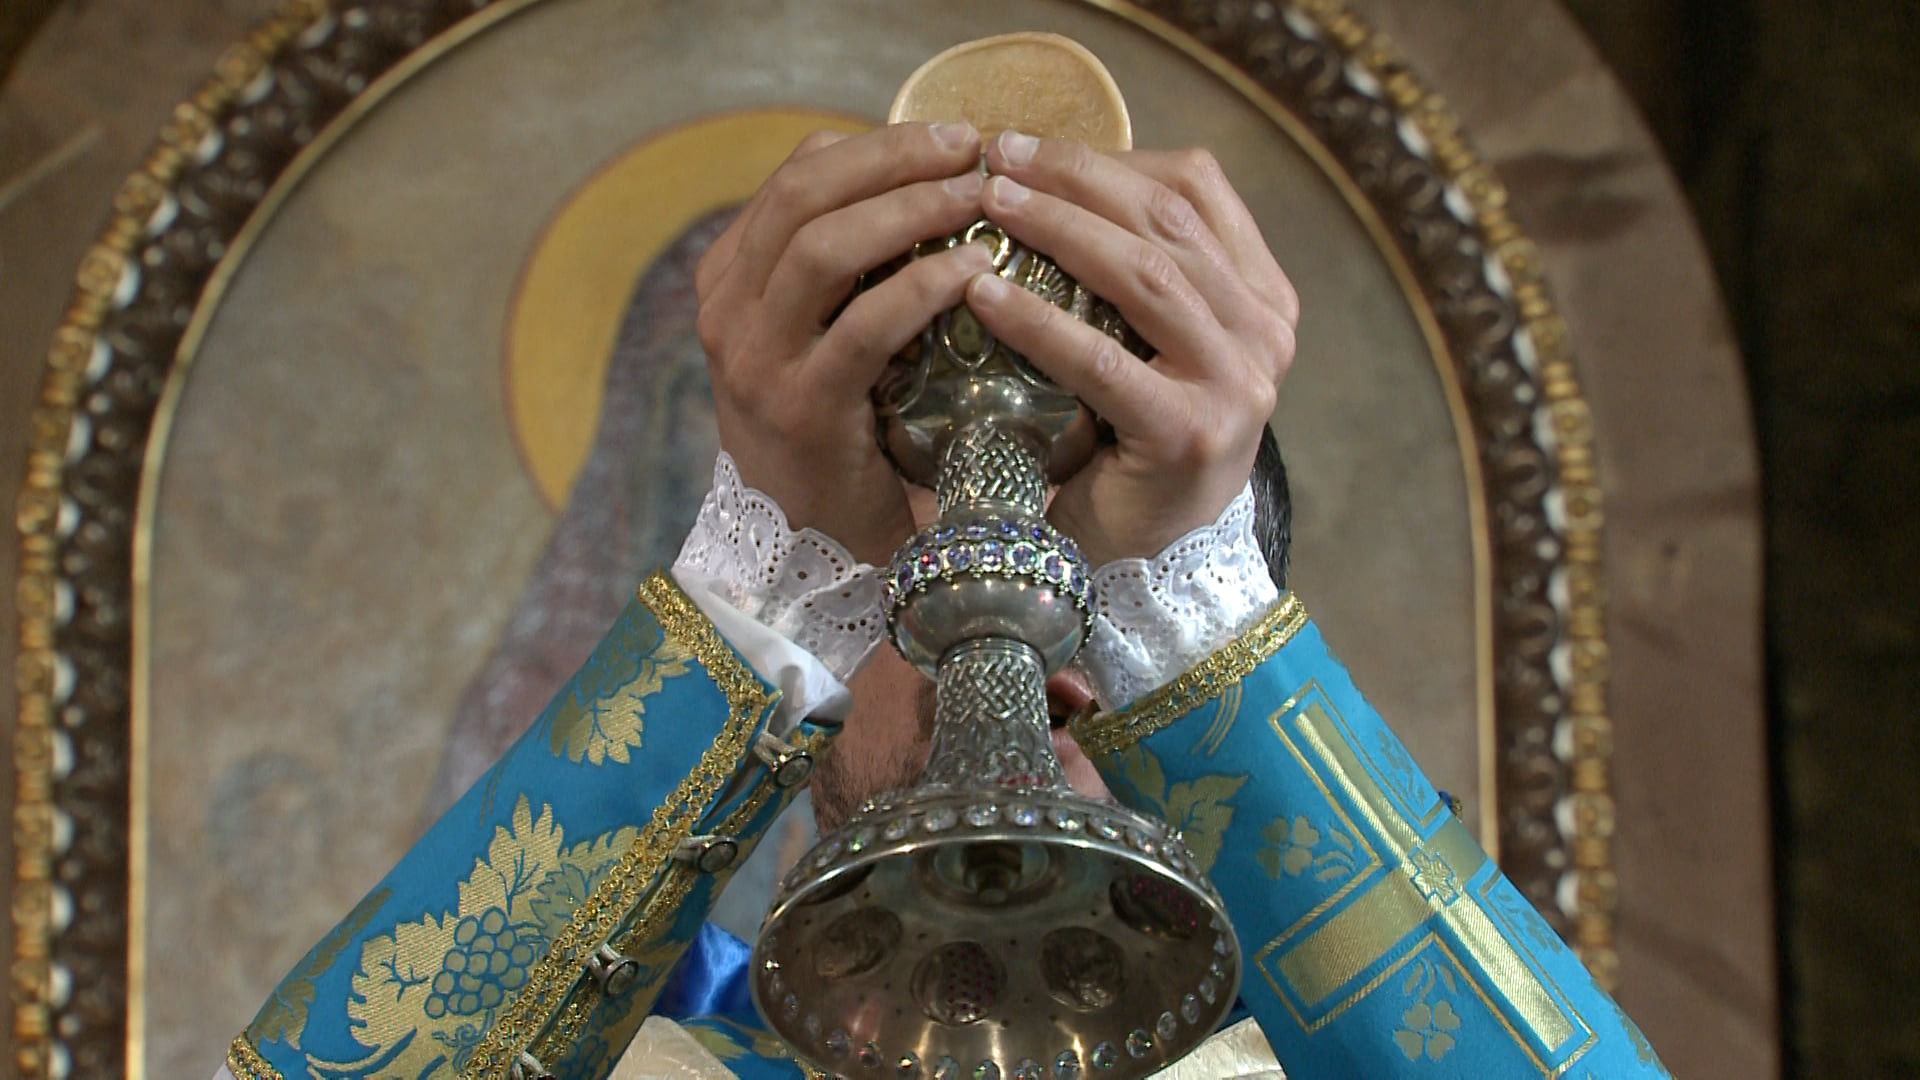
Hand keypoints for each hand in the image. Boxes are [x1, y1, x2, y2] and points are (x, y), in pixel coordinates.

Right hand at [694, 123, 992, 563]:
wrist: (808, 549)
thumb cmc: (840, 430)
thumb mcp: (824, 335)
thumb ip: (849, 269)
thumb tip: (929, 182)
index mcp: (730, 278)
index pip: (796, 176)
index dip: (876, 143)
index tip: (950, 136)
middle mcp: (729, 311)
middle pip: (805, 193)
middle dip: (895, 157)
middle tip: (972, 147)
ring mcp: (757, 360)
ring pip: (824, 247)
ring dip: (910, 208)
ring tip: (978, 197)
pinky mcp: (801, 410)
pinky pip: (864, 327)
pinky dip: (923, 287)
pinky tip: (973, 271)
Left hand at [965, 132, 1298, 566]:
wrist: (1147, 560)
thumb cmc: (1129, 440)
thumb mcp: (1149, 343)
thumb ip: (1134, 271)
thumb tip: (1042, 177)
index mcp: (1263, 297)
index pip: (1196, 191)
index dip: (1112, 157)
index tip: (1030, 145)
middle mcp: (1267, 334)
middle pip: (1167, 221)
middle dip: (1075, 178)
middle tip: (996, 159)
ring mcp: (1238, 385)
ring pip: (1145, 273)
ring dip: (1058, 228)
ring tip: (989, 206)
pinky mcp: (1189, 433)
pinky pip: (1103, 359)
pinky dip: (1038, 321)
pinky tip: (984, 295)